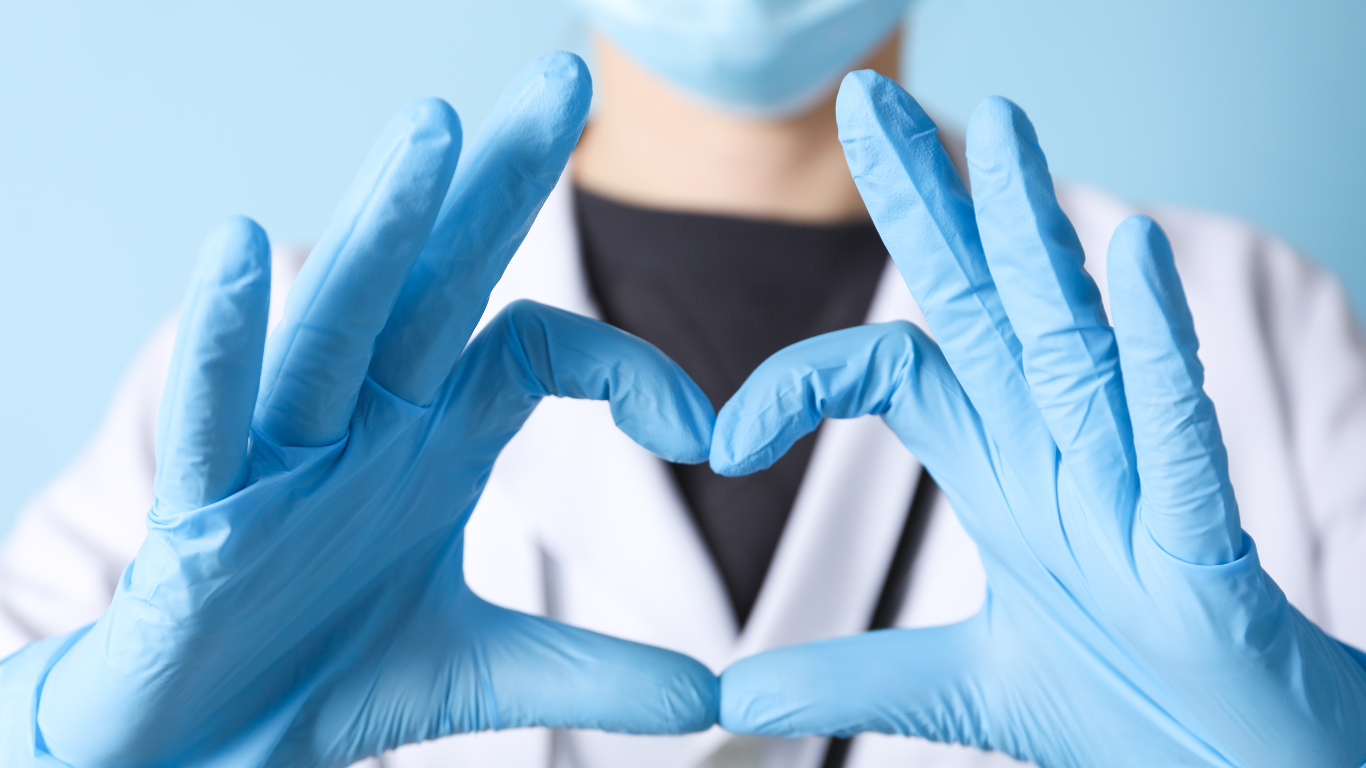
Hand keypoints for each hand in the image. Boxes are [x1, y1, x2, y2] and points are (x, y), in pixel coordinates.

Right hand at [35, 53, 717, 767]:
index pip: (540, 348)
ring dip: (382, 228)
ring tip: (433, 130)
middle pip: (439, 280)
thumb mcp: (477, 668)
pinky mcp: (203, 510)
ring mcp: (283, 455)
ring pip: (336, 321)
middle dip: (499, 181)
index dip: (632, 368)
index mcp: (433, 438)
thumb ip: (589, 673)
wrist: (204, 745)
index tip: (710, 434)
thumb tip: (714, 701)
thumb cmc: (321, 672)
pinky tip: (242, 247)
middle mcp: (366, 421)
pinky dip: (228, 338)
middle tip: (568, 73)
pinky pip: (215, 413)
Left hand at [712, 72, 1365, 766]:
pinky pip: (1173, 426)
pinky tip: (1132, 257)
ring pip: (1075, 335)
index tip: (723, 441)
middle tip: (869, 102)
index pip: (897, 372)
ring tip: (999, 129)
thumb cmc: (1132, 703)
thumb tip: (736, 692)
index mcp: (1004, 473)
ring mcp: (1132, 485)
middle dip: (931, 202)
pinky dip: (1152, 347)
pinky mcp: (1200, 540)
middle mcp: (1060, 454)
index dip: (804, 380)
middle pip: (984, 304)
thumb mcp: (964, 687)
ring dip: (1038, 234)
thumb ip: (853, 677)